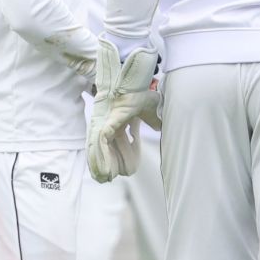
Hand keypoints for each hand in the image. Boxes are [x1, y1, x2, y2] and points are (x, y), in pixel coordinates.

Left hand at [87, 42, 159, 182]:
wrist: (134, 80)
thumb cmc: (140, 91)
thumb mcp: (149, 110)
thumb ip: (152, 119)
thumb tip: (160, 126)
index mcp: (117, 121)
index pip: (115, 144)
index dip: (119, 157)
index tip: (123, 169)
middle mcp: (107, 123)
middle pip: (105, 149)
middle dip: (107, 164)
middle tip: (108, 179)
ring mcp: (103, 124)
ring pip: (100, 149)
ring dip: (102, 165)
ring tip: (104, 179)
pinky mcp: (103, 124)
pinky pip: (100, 145)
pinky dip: (102, 158)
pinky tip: (104, 169)